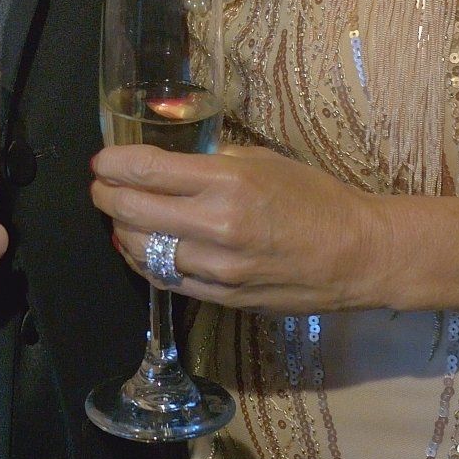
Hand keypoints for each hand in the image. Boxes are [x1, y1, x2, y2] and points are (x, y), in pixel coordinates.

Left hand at [90, 139, 383, 311]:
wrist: (356, 255)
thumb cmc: (316, 199)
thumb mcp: (265, 160)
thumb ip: (214, 161)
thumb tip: (170, 163)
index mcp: (228, 183)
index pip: (147, 171)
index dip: (114, 165)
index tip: (103, 161)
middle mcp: (216, 227)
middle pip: (132, 211)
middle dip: (107, 195)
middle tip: (102, 187)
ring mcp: (216, 269)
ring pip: (142, 250)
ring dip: (122, 230)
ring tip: (121, 216)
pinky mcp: (221, 297)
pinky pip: (164, 279)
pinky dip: (145, 261)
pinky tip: (142, 247)